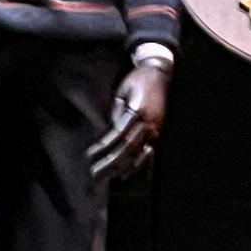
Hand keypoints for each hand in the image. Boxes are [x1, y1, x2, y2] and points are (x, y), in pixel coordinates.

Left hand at [89, 56, 170, 184]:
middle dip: (111, 162)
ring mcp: (156, 128)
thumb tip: (110, 132)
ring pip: (138, 153)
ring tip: (108, 178)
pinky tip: (126, 173)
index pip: (118, 134)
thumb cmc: (137, 80)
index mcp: (137, 110)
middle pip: (128, 147)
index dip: (104, 147)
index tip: (90, 156)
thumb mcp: (122, 92)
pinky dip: (137, 164)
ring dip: (122, 167)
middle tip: (95, 174)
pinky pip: (149, 152)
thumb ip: (117, 113)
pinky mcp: (159, 131)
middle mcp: (148, 122)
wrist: (160, 73)